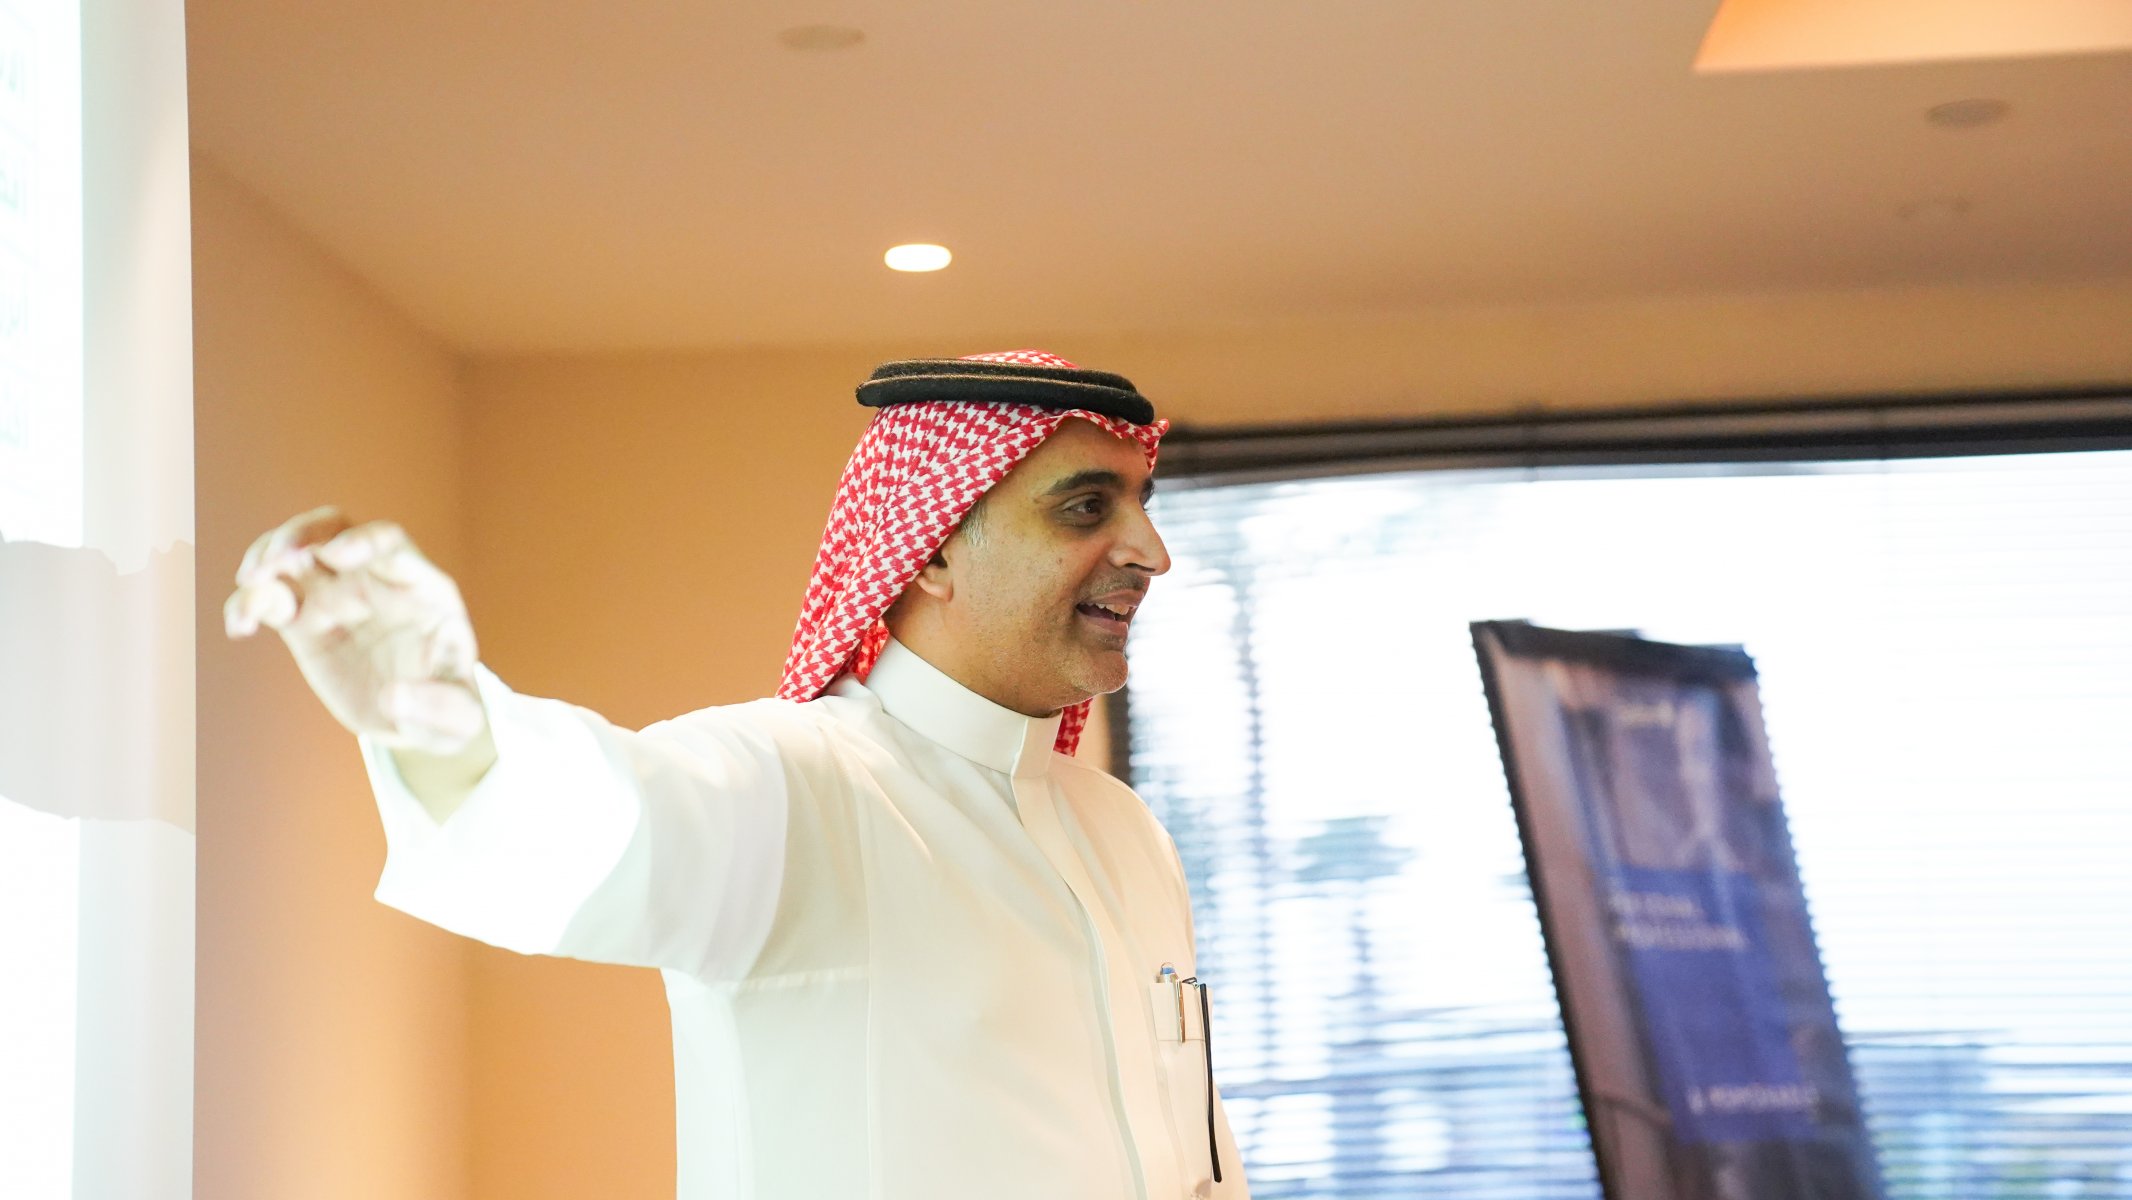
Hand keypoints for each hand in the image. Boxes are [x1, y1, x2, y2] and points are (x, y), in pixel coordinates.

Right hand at [224, 506, 485, 753]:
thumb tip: (393, 698)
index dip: (365, 542)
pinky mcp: (306, 621)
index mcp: (423, 590)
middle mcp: (377, 582)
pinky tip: (240, 628)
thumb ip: (440, 708)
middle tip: (275, 559)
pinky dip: (248, 602)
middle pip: (336, 530)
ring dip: (268, 553)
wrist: (417, 719)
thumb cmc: (448, 710)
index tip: (335, 556)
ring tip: (249, 583)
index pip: (393, 546)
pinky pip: (271, 596)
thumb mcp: (461, 720)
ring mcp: (338, 597)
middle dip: (303, 533)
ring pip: (297, 551)